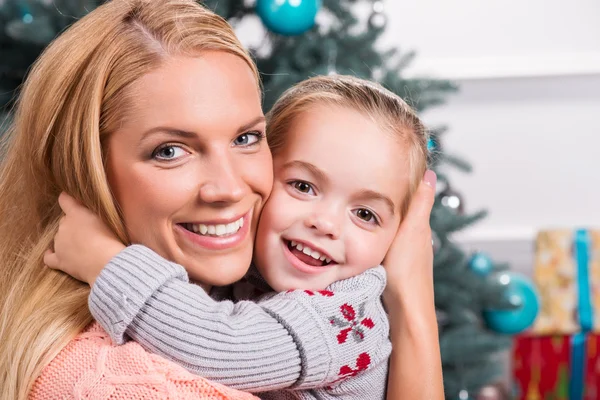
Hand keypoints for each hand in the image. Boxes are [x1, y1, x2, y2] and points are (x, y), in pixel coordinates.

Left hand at [44, 192, 125, 285]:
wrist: (106, 262)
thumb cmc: (110, 239)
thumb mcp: (106, 218)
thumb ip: (93, 213)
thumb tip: (88, 212)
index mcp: (76, 214)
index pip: (65, 200)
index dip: (66, 198)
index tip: (67, 198)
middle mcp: (64, 226)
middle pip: (64, 221)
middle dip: (73, 224)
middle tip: (88, 231)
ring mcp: (59, 244)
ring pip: (59, 237)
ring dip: (67, 239)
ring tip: (82, 246)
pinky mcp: (60, 260)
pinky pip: (49, 257)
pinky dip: (50, 254)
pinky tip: (52, 253)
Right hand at [383, 171, 443, 399]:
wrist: (406, 311)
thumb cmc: (406, 271)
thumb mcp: (410, 231)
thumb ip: (419, 204)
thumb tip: (431, 173)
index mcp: (419, 226)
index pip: (415, 195)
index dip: (404, 179)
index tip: (389, 163)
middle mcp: (416, 237)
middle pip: (405, 210)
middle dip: (391, 195)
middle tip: (371, 179)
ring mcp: (406, 253)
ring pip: (395, 226)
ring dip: (384, 214)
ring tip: (365, 201)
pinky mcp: (396, 265)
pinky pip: (388, 240)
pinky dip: (380, 230)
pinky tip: (368, 233)